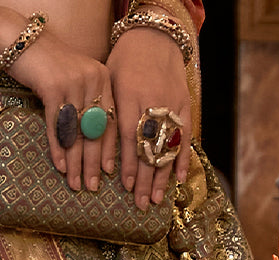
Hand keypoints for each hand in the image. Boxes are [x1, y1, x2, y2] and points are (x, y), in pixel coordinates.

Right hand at [7, 34, 114, 192]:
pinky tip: (60, 166)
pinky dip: (58, 149)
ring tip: (74, 184)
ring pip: (77, 132)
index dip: (109, 148)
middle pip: (95, 130)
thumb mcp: (75, 82)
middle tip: (92, 187)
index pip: (111, 120)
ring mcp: (73, 82)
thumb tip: (92, 144)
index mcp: (103, 78)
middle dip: (93, 163)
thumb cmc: (49, 67)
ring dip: (75, 162)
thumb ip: (87, 105)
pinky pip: (57, 126)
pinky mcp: (53, 87)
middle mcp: (93, 79)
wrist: (23, 42)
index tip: (108, 172)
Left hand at [106, 28, 190, 207]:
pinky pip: (185, 134)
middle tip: (141, 204)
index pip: (129, 136)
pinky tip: (179, 178)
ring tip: (157, 199)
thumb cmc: (124, 62)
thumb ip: (105, 114)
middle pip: (149, 147)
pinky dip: (183, 157)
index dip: (129, 163)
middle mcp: (152, 102)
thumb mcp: (108, 83)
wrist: (154, 37)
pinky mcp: (184, 104)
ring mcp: (171, 104)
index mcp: (129, 97)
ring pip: (168, 145)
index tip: (127, 185)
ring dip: (162, 175)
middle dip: (145, 179)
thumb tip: (92, 148)